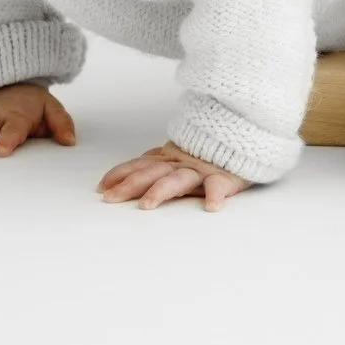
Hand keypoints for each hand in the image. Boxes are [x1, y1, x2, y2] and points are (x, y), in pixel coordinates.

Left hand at [97, 141, 252, 211]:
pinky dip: (216, 195)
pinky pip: (220, 186)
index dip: (121, 173)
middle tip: (111, 199)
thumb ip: (155, 163)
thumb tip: (122, 175)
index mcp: (170, 159)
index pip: (141, 164)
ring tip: (147, 205)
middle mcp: (182, 163)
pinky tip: (211, 206)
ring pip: (179, 179)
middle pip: (152, 173)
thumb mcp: (178, 157)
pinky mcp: (225, 176)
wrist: (243, 139)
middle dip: (130, 185)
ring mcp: (203, 170)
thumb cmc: (208, 155)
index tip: (102, 186)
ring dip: (162, 190)